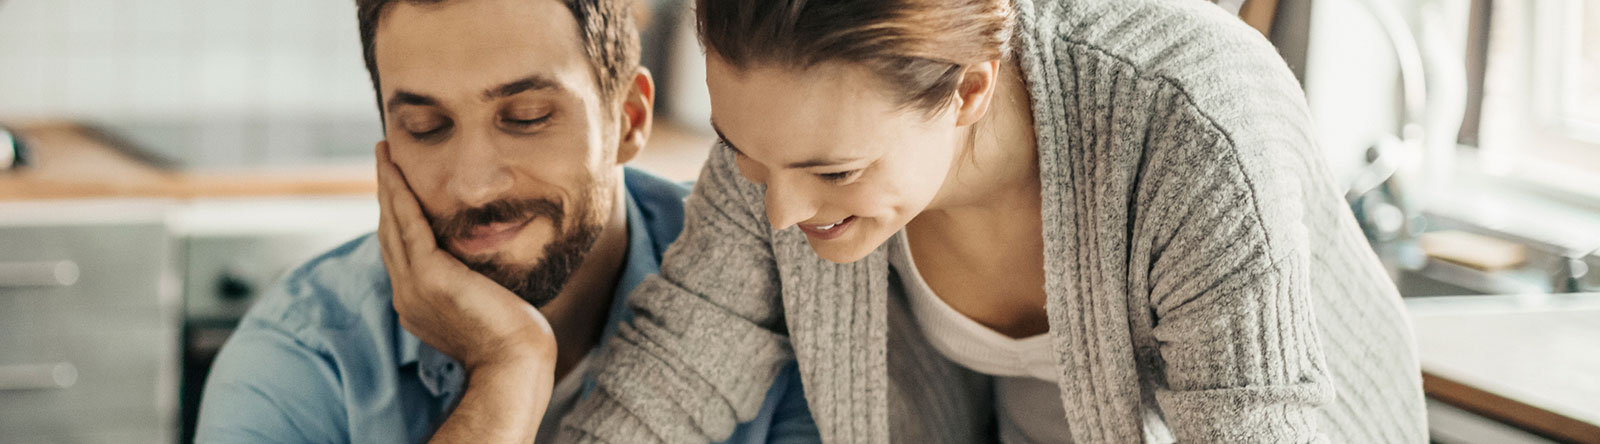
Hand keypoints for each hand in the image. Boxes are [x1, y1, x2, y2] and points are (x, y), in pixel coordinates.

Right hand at [375, 141, 557, 372]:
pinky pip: (408, 224)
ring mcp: (413, 285)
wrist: (515, 362)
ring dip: (386, 185)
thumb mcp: (485, 305)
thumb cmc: (514, 340)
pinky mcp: (429, 276)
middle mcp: (407, 293)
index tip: (396, 188)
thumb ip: (473, 285)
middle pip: (389, 232)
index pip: (401, 250)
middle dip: (385, 193)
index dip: (396, 216)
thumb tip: (484, 270)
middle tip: (383, 158)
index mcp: (417, 302)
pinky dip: (399, 194)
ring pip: (392, 224)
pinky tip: (394, 169)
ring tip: (384, 153)